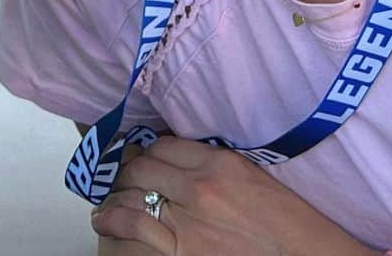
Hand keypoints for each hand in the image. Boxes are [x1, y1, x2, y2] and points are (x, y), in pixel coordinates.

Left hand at [90, 138, 378, 255]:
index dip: (146, 151)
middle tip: (118, 178)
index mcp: (219, 162)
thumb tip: (183, 160)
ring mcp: (188, 221)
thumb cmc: (288, 223)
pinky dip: (114, 221)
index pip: (164, 145)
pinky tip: (103, 220)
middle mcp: (199, 186)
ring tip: (104, 202)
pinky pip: (136, 229)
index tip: (138, 156)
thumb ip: (216, 165)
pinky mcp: (182, 252)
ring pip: (133, 196)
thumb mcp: (252, 177)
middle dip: (126, 172)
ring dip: (114, 198)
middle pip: (143, 167)